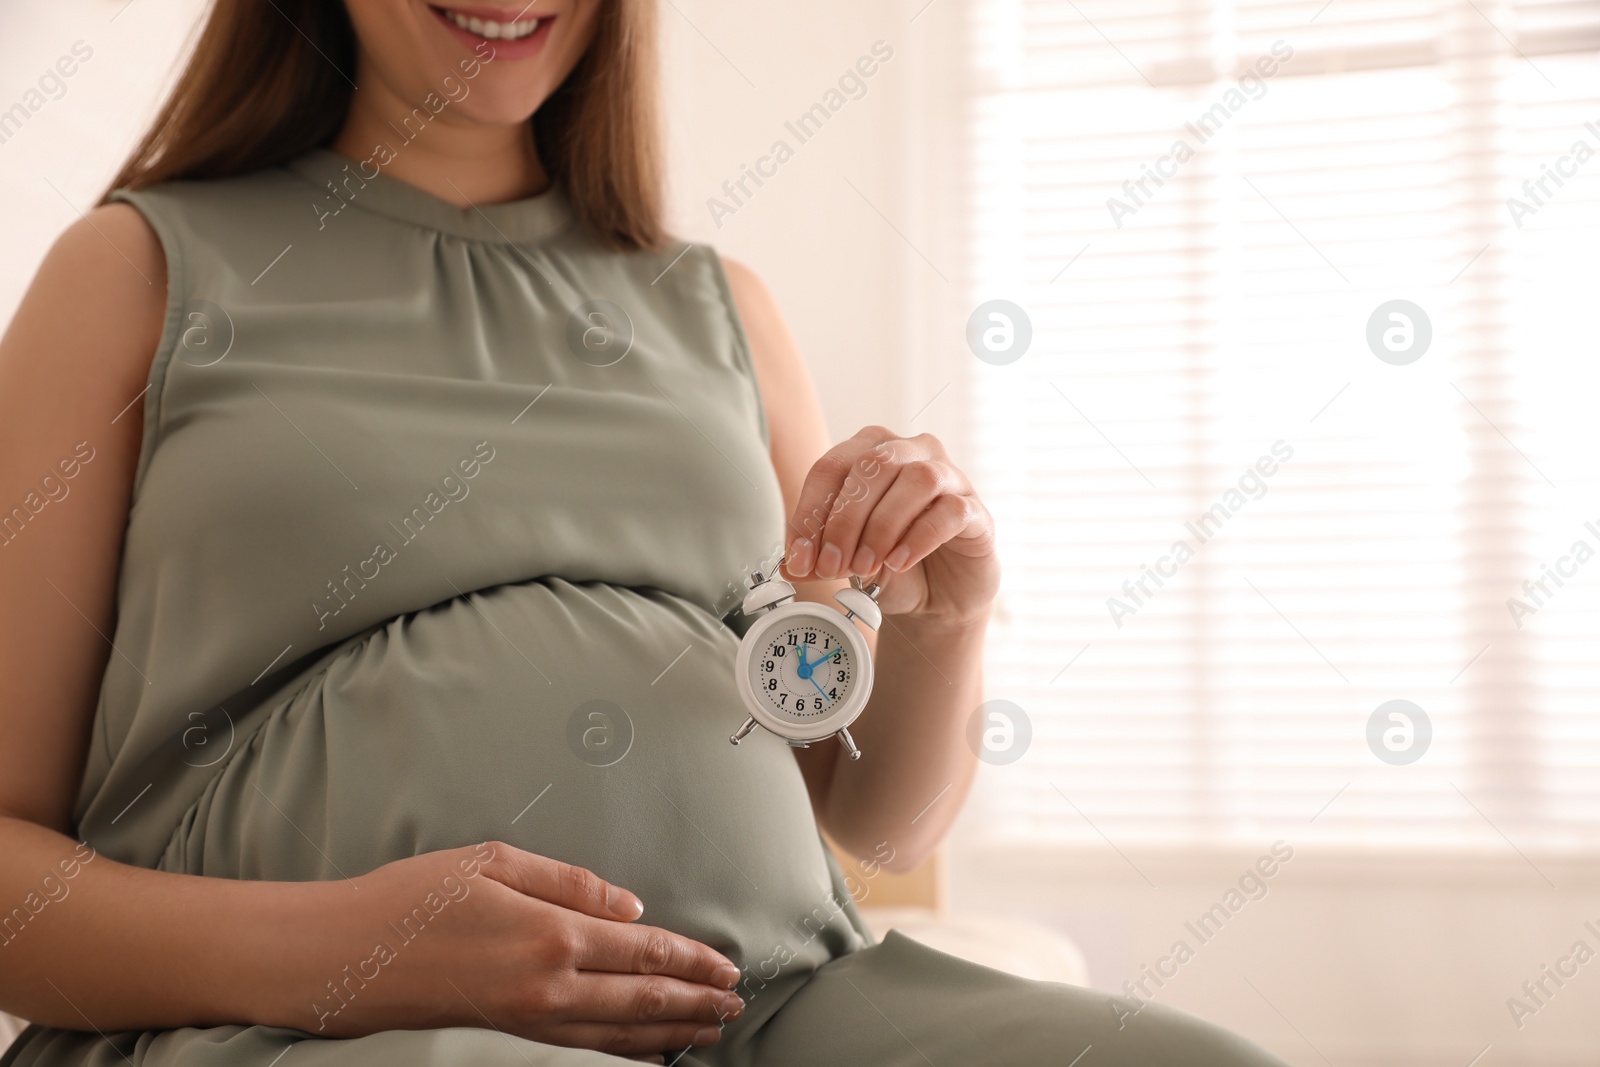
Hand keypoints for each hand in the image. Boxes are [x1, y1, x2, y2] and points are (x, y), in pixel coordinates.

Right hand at [285, 842, 743, 1059]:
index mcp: (552, 932)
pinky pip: (585, 1045)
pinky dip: (626, 1048)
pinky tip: (647, 1049)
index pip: (644, 949)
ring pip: (621, 1031)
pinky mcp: (512, 1032)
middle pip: (644, 998)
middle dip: (696, 1001)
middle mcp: (550, 983)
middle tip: (736, 1003)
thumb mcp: (495, 861)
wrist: (347, 955)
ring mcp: (531, 1016)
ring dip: (671, 1031)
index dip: (693, 960)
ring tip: (709, 1029)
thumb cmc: (414, 897)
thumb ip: (572, 882)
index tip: (728, 966)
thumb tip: (631, 906)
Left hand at [782, 426, 997, 622]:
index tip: (799, 558)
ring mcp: (949, 476)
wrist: (938, 597)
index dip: (809, 512)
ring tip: (866, 566)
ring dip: (883, 526)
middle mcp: (911, 452)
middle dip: (845, 520)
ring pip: (917, 479)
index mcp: (871, 452)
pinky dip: (919, 538)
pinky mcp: (975, 510)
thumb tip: (789, 564)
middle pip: (873, 466)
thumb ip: (819, 557)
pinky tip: (899, 563)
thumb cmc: (889, 564)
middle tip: (832, 565)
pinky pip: (950, 511)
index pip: (831, 467)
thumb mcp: (846, 561)